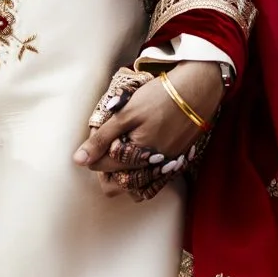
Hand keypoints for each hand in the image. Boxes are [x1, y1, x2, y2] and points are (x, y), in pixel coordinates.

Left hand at [73, 62, 222, 198]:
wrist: (198, 89)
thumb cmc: (160, 97)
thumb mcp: (125, 113)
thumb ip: (101, 138)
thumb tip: (79, 160)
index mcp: (136, 157)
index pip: (100, 168)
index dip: (92, 153)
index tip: (97, 138)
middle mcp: (151, 169)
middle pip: (116, 186)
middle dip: (106, 171)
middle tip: (107, 146)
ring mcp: (165, 168)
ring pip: (135, 186)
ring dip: (124, 172)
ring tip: (123, 148)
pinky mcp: (176, 162)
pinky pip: (153, 179)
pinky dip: (142, 171)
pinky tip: (141, 153)